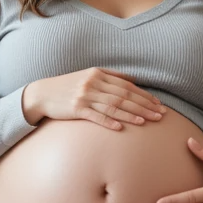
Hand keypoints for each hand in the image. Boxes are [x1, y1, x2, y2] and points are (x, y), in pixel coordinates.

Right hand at [22, 68, 168, 130]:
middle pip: (124, 96)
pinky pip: (96, 116)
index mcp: (98, 73)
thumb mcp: (88, 75)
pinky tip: (121, 128)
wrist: (43, 93)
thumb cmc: (68, 85)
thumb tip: (133, 79)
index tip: (158, 104)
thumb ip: (110, 75)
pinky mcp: (76, 109)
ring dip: (132, 114)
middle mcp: (93, 83)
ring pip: (114, 106)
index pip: (127, 86)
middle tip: (160, 114)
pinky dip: (109, 122)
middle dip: (144, 106)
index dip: (144, 95)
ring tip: (147, 121)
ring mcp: (84, 96)